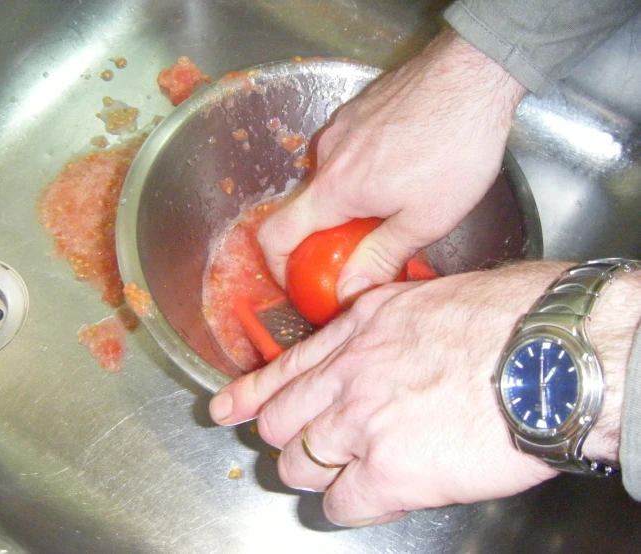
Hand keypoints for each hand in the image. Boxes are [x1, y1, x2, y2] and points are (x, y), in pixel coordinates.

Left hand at [210, 263, 581, 525]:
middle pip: (283, 421)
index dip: (250, 394)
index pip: (285, 368)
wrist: (551, 355)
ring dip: (315, 472)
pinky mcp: (389, 472)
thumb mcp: (434, 300)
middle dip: (287, 437)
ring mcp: (361, 424)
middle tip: (300, 445)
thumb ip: (393, 325)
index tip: (228, 407)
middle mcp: (349, 374)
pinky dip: (347, 506)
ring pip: (301, 463)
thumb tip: (390, 351)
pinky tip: (364, 499)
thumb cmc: (515, 320)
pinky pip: (341, 503)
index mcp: (360, 328)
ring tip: (337, 474)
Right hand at [258, 29, 526, 301]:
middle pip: (307, 207)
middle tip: (362, 250)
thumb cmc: (455, 146)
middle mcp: (327, 155)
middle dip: (326, 235)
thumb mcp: (425, 220)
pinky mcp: (360, 109)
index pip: (276, 234)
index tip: (296, 280)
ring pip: (331, 177)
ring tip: (392, 205)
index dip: (277, 265)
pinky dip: (361, 171)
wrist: (474, 73)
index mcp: (335, 189)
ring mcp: (342, 127)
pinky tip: (401, 169)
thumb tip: (350, 291)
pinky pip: (347, 151)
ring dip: (348, 200)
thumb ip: (381, 258)